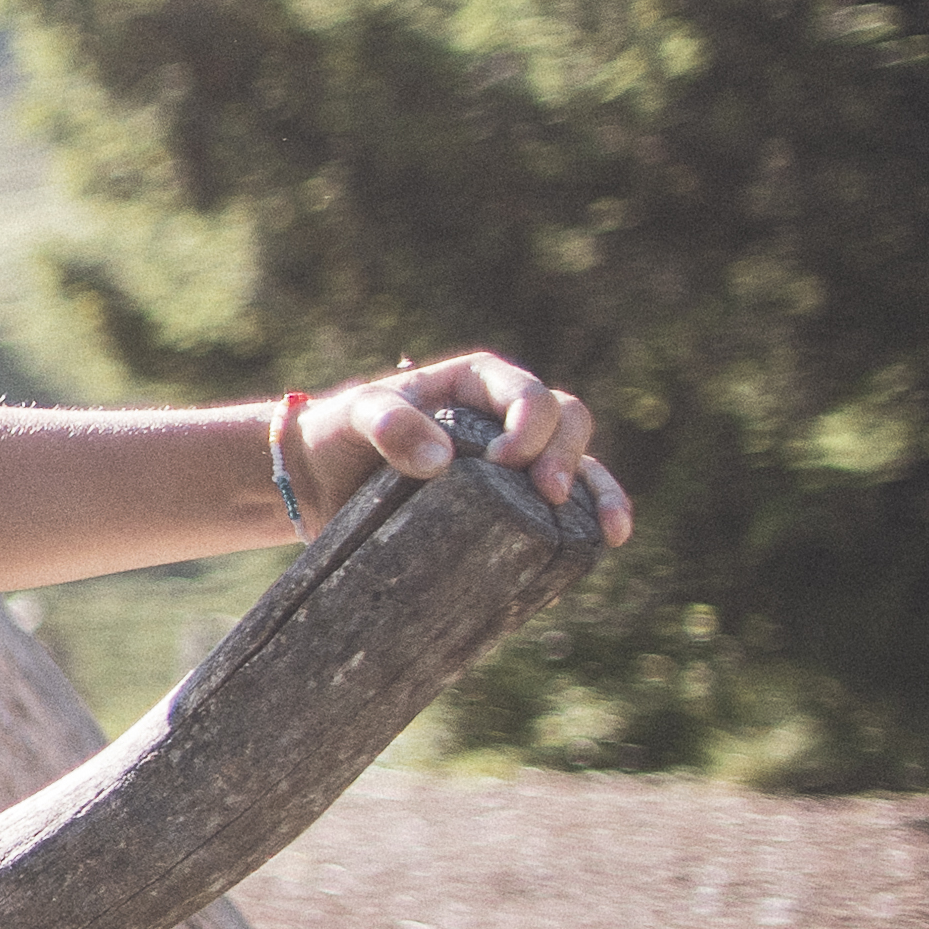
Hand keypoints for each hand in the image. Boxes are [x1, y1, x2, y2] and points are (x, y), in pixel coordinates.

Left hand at [300, 353, 632, 545]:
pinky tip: (604, 543)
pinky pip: (565, 508)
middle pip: (567, 422)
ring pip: (580, 464)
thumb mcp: (353, 417)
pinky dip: (591, 519)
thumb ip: (387, 423)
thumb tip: (441, 462)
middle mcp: (505, 419)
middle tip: (546, 494)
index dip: (530, 424)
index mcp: (478, 385)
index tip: (505, 461)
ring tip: (609, 531)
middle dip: (567, 455)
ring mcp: (513, 465)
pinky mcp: (508, 507)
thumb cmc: (339, 437)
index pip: (527, 394)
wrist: (319, 484)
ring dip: (600, 492)